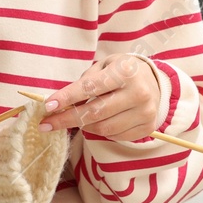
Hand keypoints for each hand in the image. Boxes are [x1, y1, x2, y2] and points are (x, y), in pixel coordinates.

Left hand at [39, 54, 161, 141]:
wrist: (155, 81)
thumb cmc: (123, 71)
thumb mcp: (105, 66)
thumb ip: (84, 82)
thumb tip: (59, 105)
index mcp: (125, 72)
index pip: (90, 88)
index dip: (67, 98)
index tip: (48, 106)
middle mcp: (138, 93)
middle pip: (94, 113)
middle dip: (66, 119)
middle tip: (46, 124)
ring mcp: (145, 112)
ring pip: (103, 129)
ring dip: (84, 126)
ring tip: (78, 118)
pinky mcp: (147, 127)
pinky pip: (115, 136)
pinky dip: (101, 131)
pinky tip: (100, 121)